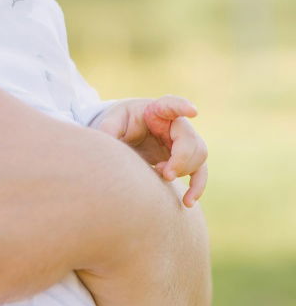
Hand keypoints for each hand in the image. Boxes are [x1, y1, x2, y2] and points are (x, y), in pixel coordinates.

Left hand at [92, 96, 207, 206]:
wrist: (128, 132)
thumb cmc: (121, 122)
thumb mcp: (110, 122)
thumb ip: (108, 131)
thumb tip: (105, 144)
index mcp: (156, 110)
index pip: (171, 104)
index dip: (182, 107)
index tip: (192, 111)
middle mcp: (174, 124)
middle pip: (190, 139)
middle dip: (181, 159)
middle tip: (163, 173)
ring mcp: (183, 141)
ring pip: (198, 155)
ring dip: (183, 170)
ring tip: (161, 176)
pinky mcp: (184, 158)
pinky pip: (199, 172)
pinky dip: (196, 186)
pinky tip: (187, 201)